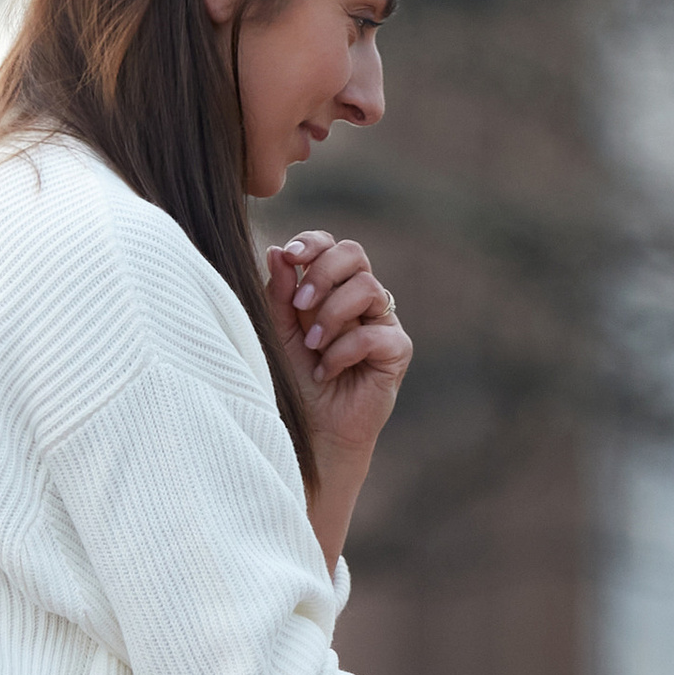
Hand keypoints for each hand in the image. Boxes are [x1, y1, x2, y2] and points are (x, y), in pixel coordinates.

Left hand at [266, 230, 411, 458]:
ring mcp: (382, 323)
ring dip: (331, 316)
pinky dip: (342, 351)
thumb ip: (279, 295)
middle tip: (300, 304)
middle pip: (355, 254)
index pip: (330, 246)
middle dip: (324, 272)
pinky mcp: (396, 351)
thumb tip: (277, 251)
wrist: (312, 431)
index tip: (289, 256)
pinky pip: (373, 334)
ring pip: (368, 288)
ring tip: (312, 346)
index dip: (312, 243)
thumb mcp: (278, 332)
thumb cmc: (294, 381)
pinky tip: (326, 372)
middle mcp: (360, 300)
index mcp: (332, 288)